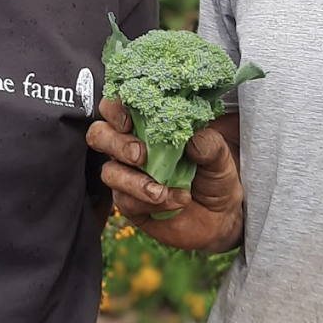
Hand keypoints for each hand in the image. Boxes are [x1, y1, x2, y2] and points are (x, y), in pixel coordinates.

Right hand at [86, 99, 243, 251]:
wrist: (222, 216)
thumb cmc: (215, 176)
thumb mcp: (220, 156)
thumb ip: (209, 144)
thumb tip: (194, 138)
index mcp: (149, 125)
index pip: (118, 106)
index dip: (115, 108)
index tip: (129, 118)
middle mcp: (131, 147)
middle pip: (99, 135)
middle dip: (115, 142)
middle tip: (140, 154)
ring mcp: (128, 176)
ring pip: (109, 172)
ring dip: (133, 181)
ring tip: (161, 190)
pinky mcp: (131, 204)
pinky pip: (126, 202)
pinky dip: (150, 202)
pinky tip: (175, 200)